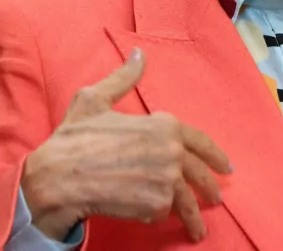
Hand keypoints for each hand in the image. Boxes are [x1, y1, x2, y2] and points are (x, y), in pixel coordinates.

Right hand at [20, 48, 232, 242]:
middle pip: (199, 173)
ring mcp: (165, 180)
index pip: (200, 142)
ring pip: (185, 199)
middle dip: (210, 187)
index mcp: (163, 125)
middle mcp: (171, 151)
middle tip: (217, 197)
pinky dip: (158, 216)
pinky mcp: (154, 205)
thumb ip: (123, 78)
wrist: (56, 179)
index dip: (215, 155)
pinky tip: (154, 219)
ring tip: (199, 228)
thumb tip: (139, 54)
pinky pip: (162, 212)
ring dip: (194, 216)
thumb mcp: (94, 99)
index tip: (226, 167)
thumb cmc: (73, 140)